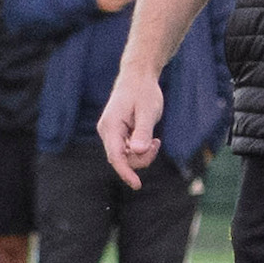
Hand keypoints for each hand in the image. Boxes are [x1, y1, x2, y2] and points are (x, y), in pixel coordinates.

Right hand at [95, 65, 165, 182]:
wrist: (138, 77)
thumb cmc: (143, 91)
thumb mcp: (148, 111)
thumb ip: (143, 132)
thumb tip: (138, 151)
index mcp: (111, 126)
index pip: (116, 156)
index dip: (126, 172)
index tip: (137, 185)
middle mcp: (107, 131)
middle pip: (121, 159)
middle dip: (141, 159)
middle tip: (157, 143)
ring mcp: (110, 134)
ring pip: (125, 157)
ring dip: (142, 155)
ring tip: (155, 139)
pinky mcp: (117, 135)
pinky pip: (127, 152)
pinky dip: (140, 150)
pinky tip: (150, 139)